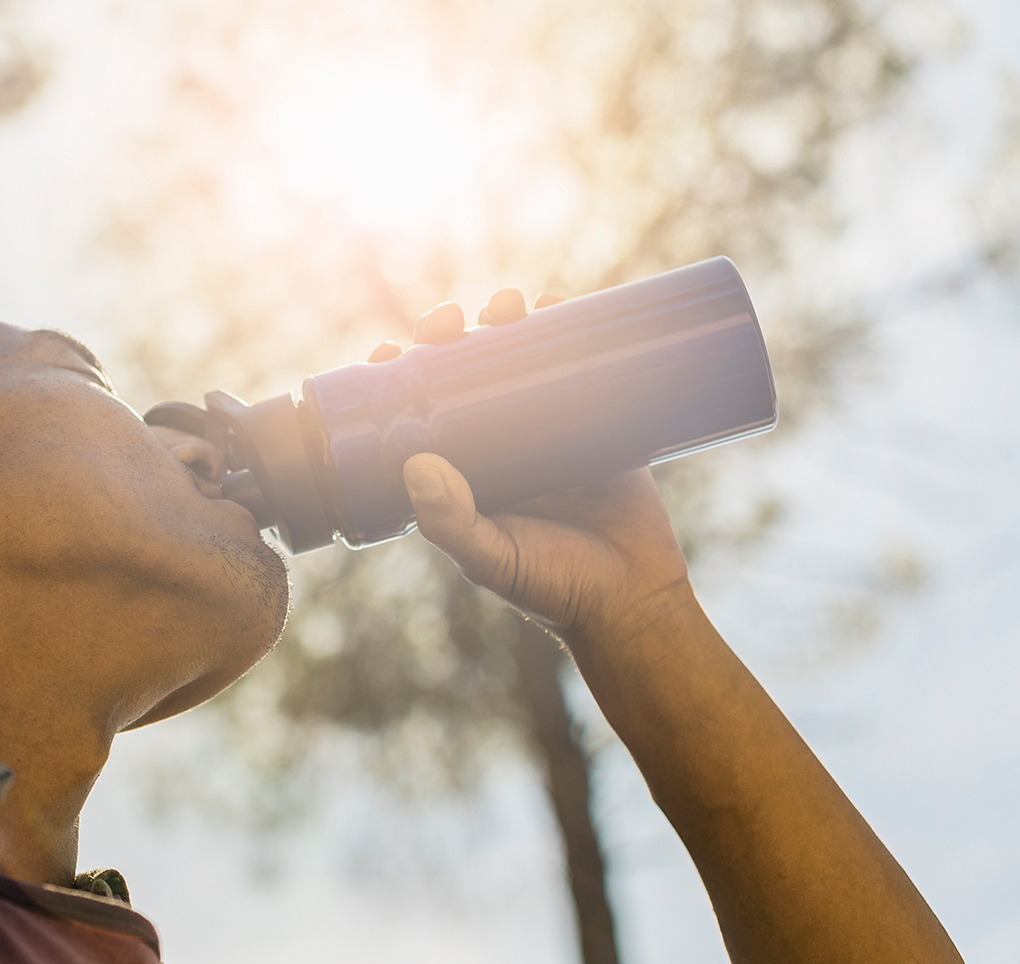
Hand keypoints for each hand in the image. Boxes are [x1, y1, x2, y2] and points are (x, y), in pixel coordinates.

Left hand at [370, 288, 691, 645]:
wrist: (633, 603)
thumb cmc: (552, 590)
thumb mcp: (491, 559)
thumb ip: (452, 523)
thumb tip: (415, 465)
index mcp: (461, 473)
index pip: (417, 413)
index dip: (399, 377)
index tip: (388, 351)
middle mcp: (500, 445)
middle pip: (465, 373)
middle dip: (452, 336)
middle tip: (449, 320)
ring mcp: (552, 430)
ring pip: (521, 360)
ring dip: (507, 321)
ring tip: (508, 305)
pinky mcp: (603, 424)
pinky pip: (583, 368)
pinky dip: (570, 330)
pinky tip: (558, 303)